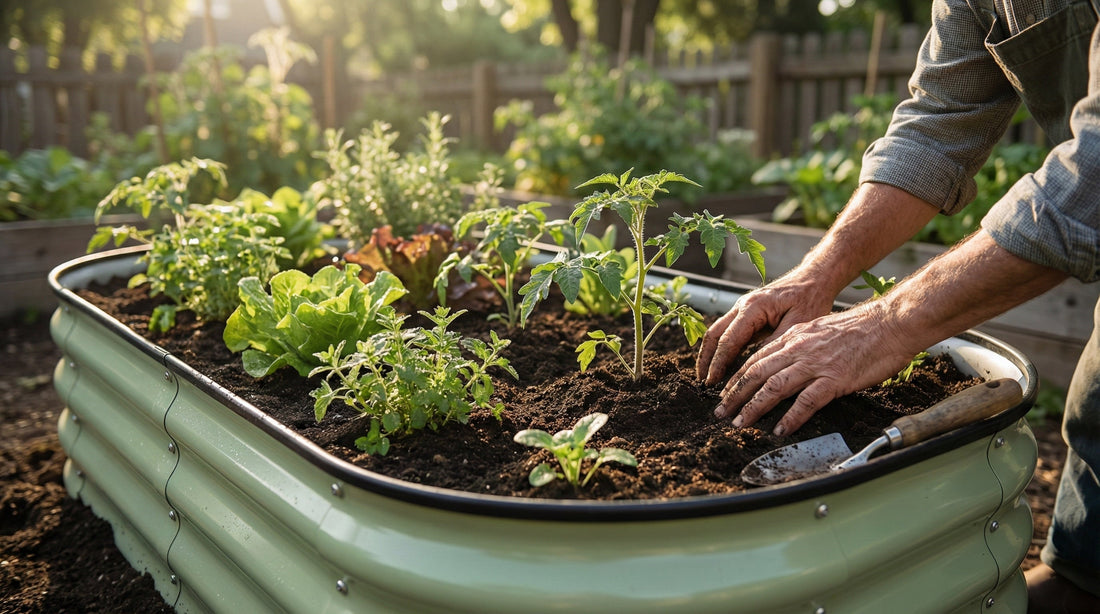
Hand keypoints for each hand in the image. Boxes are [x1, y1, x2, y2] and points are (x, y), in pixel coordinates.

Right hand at [696, 274, 835, 385]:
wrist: (815, 279)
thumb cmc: (810, 299)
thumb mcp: (798, 324)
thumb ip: (775, 344)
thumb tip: (755, 366)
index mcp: (753, 307)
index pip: (728, 340)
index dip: (718, 363)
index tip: (712, 382)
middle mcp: (743, 305)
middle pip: (714, 334)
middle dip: (706, 360)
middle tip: (702, 383)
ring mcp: (743, 307)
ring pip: (717, 332)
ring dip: (710, 354)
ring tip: (707, 376)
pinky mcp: (747, 312)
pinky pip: (728, 331)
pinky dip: (721, 348)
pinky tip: (721, 364)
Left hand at [713, 300, 919, 435]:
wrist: (891, 323)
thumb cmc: (862, 330)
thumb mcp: (821, 331)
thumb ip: (802, 346)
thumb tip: (789, 363)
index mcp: (795, 337)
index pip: (756, 359)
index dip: (737, 378)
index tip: (725, 393)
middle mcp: (799, 349)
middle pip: (756, 373)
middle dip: (735, 395)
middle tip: (721, 412)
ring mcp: (815, 364)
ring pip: (773, 387)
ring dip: (753, 407)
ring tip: (740, 423)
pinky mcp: (834, 378)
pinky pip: (806, 402)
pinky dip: (790, 418)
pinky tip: (779, 430)